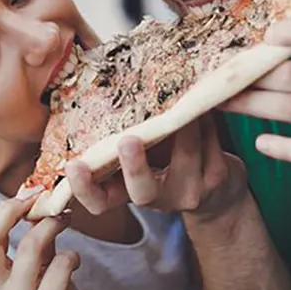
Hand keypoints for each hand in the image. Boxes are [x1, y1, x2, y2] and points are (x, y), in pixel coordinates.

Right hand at [0, 197, 84, 289]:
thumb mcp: (36, 270)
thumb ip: (34, 241)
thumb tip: (36, 202)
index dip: (3, 212)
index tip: (26, 197)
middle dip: (13, 211)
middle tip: (38, 199)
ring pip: (30, 246)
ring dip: (52, 225)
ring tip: (64, 221)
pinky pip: (60, 265)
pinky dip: (72, 255)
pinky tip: (74, 260)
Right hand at [65, 113, 248, 220]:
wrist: (217, 193)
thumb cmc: (165, 163)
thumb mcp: (139, 155)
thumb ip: (120, 136)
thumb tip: (99, 88)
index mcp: (128, 192)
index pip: (99, 202)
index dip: (84, 188)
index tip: (73, 165)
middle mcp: (157, 199)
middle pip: (143, 192)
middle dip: (135, 166)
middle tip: (127, 141)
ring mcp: (189, 191)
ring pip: (185, 154)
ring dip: (183, 122)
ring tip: (181, 95)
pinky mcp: (216, 177)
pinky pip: (209, 141)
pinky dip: (204, 118)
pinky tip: (202, 102)